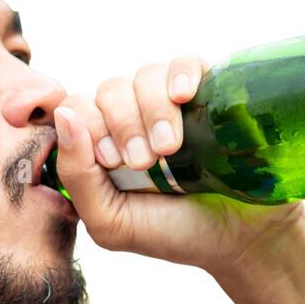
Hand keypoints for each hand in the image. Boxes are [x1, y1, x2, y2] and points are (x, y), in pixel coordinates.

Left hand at [51, 55, 304, 276]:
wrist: (242, 239)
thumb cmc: (173, 233)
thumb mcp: (111, 222)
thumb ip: (76, 175)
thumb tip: (62, 114)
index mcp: (105, 144)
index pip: (78, 108)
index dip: (90, 127)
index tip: (114, 163)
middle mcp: (134, 118)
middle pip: (110, 89)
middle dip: (124, 125)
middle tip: (145, 162)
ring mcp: (172, 104)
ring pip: (145, 76)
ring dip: (153, 111)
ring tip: (171, 149)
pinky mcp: (209, 93)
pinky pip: (184, 63)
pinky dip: (180, 75)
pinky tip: (186, 98)